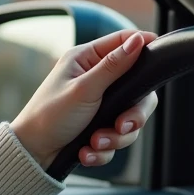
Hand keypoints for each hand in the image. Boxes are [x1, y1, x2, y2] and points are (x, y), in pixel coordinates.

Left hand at [11, 29, 159, 168]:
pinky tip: (87, 151)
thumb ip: (113, 67)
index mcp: (86, 60)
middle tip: (122, 125)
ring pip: (129, 119)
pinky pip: (117, 137)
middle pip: (138, 90)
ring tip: (94, 142)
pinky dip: (104, 149)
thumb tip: (137, 40)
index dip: (144, 45)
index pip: (123, 42)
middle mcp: (95, 79)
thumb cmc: (48, 116)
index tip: (161, 56)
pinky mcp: (99, 126)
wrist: (33, 154)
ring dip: (115, 137)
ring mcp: (99, 104)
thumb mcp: (83, 89)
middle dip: (133, 115)